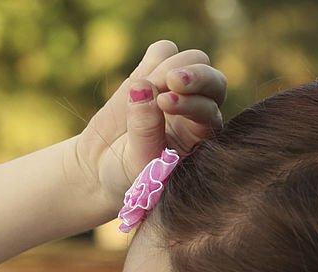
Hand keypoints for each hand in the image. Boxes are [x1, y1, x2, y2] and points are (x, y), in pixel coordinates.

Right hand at [71, 40, 226, 210]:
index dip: (191, 103)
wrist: (103, 166)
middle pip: (215, 81)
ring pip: (193, 59)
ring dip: (168, 68)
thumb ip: (144, 131)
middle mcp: (198, 113)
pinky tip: (138, 83)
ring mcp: (180, 90)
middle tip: (169, 81)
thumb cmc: (126, 174)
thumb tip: (143, 89)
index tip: (163, 103)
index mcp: (200, 140)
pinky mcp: (157, 72)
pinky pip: (165, 50)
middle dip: (195, 76)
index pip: (210, 112)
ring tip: (139, 90)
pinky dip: (154, 59)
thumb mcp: (136, 163)